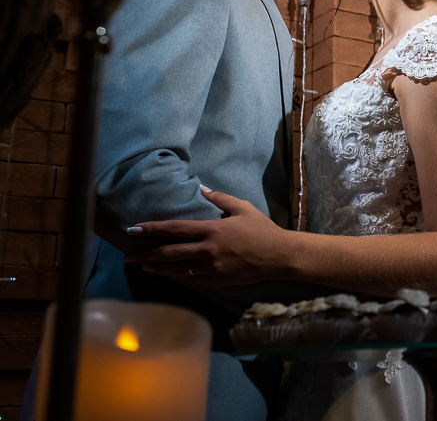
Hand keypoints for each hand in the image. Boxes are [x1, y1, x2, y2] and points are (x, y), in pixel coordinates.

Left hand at [124, 188, 292, 284]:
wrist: (278, 256)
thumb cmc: (262, 229)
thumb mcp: (243, 208)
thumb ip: (220, 199)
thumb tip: (201, 188)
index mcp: (212, 230)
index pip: (174, 229)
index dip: (151, 229)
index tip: (133, 229)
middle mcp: (207, 250)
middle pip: (168, 253)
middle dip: (144, 254)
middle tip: (127, 255)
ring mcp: (210, 267)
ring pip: (175, 269)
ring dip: (156, 267)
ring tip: (142, 266)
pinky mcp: (216, 279)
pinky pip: (189, 277)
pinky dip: (175, 274)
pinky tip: (167, 273)